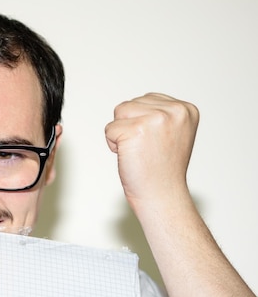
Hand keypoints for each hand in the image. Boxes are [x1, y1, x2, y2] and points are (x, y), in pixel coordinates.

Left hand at [104, 93, 198, 208]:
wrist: (162, 195)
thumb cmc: (161, 168)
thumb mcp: (172, 133)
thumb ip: (160, 113)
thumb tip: (137, 103)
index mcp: (186, 109)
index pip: (145, 100)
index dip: (141, 123)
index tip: (155, 143)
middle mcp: (175, 111)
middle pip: (130, 105)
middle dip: (130, 127)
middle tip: (146, 150)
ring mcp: (157, 118)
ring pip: (119, 113)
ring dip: (121, 133)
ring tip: (138, 151)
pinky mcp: (136, 129)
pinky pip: (109, 129)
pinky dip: (113, 144)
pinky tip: (130, 156)